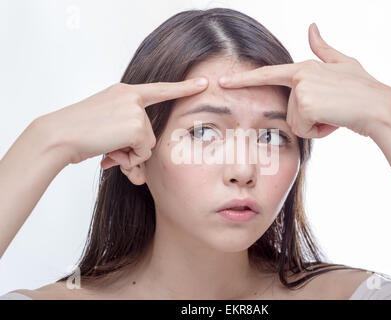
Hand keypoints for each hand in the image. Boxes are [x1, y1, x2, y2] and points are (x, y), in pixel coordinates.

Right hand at [37, 78, 208, 177]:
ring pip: (148, 144)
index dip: (183, 87)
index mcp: (124, 92)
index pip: (159, 89)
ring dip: (130, 154)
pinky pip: (144, 152)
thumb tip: (140, 158)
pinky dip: (129, 158)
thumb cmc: (77, 133)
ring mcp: (135, 109)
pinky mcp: (137, 125)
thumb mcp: (104, 123)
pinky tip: (110, 150)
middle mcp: (132, 97)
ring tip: (107, 148)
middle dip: (135, 149)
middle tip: (112, 151)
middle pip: (150, 132)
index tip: (203, 82)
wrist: (59, 135)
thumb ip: (126, 131)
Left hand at [218, 23, 390, 138]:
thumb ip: (323, 49)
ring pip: (296, 123)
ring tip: (337, 114)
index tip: (222, 82)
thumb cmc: (364, 89)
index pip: (268, 74)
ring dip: (317, 126)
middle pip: (290, 111)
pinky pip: (304, 130)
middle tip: (335, 110)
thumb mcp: (344, 64)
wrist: (381, 107)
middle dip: (311, 119)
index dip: (244, 80)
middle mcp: (300, 75)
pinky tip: (336, 121)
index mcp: (304, 67)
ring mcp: (302, 89)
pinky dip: (320, 132)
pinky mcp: (306, 104)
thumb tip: (311, 27)